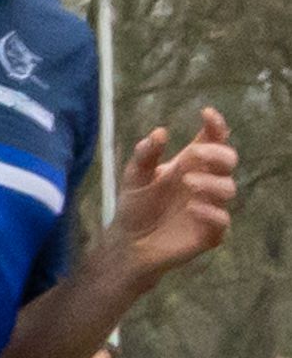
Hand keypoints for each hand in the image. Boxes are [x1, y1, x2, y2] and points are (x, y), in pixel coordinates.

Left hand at [103, 108, 240, 287]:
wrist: (129, 243)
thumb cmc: (136, 205)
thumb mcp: (134, 177)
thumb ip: (145, 155)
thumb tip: (159, 132)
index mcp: (190, 164)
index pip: (213, 140)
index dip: (216, 125)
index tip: (206, 114)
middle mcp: (205, 182)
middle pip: (229, 160)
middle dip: (216, 153)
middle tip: (194, 154)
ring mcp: (210, 206)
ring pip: (229, 188)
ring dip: (211, 182)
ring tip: (187, 183)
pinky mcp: (210, 231)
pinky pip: (222, 220)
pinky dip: (210, 212)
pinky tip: (191, 208)